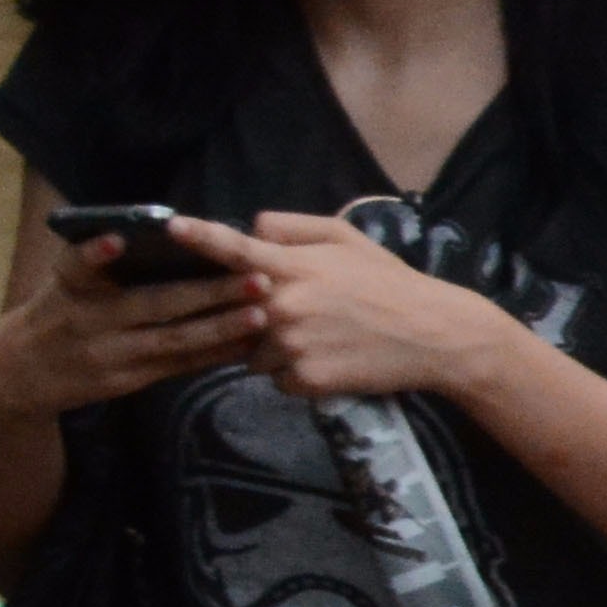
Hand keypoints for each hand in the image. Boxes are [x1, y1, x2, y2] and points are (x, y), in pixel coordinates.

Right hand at [0, 225, 259, 419]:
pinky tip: (246, 345)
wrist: (22, 371)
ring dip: (219, 328)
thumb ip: (96, 259)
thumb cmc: (58, 310)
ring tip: (259, 315)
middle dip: (206, 293)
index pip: (77, 264)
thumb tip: (155, 229)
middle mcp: (90, 319)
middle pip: (151, 304)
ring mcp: (111, 353)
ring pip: (173, 340)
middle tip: (253, 279)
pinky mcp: (127, 380)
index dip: (96, 251)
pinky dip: (212, 354)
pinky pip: (177, 366)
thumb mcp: (63, 282)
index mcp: (71, 286)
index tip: (119, 239)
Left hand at [214, 211, 521, 407]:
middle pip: (233, 313)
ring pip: (253, 351)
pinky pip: (278, 379)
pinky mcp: (306, 379)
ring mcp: (292, 345)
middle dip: (250, 314)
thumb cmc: (391, 282)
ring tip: (319, 339)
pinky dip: (296, 374)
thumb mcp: (347, 238)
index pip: (235, 249)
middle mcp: (284, 305)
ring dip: (274, 348)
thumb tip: (252, 228)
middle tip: (293, 312)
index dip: (200, 237)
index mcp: (293, 266)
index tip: (171, 228)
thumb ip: (293, 227)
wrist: (435, 336)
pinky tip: (329, 361)